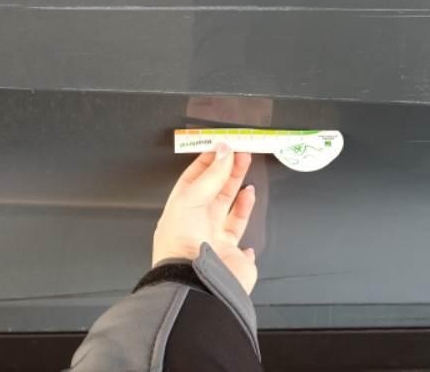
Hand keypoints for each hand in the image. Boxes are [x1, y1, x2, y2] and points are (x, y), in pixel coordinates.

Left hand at [153, 145, 257, 293]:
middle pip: (215, 195)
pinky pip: (242, 242)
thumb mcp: (191, 200)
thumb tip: (225, 150)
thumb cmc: (183, 244)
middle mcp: (197, 228)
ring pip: (230, 215)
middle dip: (228, 174)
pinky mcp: (233, 259)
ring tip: (249, 180)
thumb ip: (211, 175)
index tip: (222, 147)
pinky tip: (248, 222)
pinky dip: (246, 232)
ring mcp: (215, 244)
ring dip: (240, 197)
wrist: (197, 283)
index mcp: (180, 214)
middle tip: (242, 154)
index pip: (194, 182)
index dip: (208, 164)